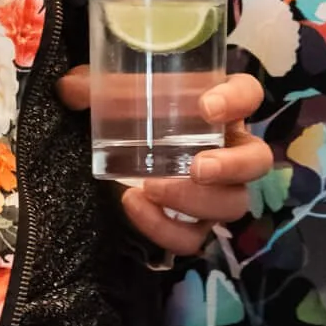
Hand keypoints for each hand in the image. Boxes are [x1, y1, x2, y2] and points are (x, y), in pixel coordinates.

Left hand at [56, 67, 270, 256]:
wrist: (117, 152)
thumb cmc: (132, 111)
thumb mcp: (112, 93)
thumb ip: (95, 86)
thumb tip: (69, 87)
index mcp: (221, 106)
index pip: (250, 94)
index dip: (238, 100)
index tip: (207, 107)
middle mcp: (229, 148)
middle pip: (256, 160)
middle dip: (231, 166)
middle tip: (196, 167)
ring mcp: (217, 190)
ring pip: (232, 204)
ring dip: (194, 201)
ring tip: (151, 188)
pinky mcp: (194, 223)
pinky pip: (193, 238)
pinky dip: (165, 228)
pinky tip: (134, 206)